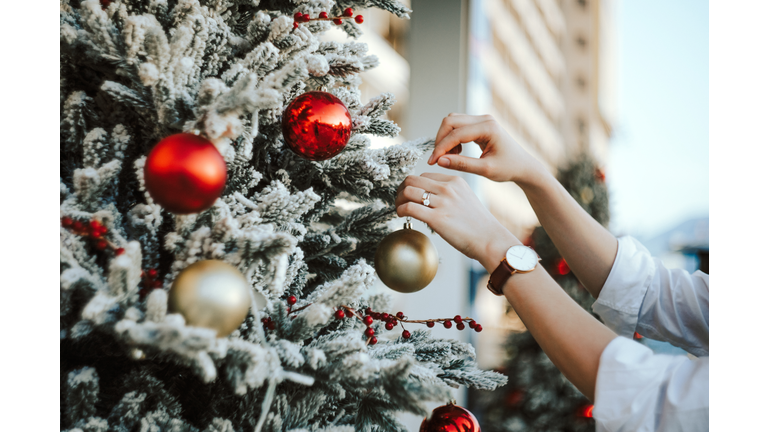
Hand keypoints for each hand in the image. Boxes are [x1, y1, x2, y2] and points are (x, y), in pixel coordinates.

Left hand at [395, 173, 519, 271]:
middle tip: (399, 200)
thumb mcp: (466, 199)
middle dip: (401, 190)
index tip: (409, 195)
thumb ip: (449, 194)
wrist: (490, 240)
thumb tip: (428, 199)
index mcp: (455, 181)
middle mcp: (448, 188)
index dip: (412, 185)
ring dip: (398, 200)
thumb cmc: (479, 225)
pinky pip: (409, 208)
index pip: (424, 176)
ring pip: (408, 191)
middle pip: (412, 180)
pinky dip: (400, 210)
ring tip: (399, 209)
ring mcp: (442, 202)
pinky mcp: (437, 218)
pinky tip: (402, 216)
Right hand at [427, 114, 544, 184]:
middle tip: (437, 159)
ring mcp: (481, 120)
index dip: (441, 148)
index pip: (456, 133)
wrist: (523, 166)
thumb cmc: (509, 168)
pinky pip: (458, 126)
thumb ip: (462, 164)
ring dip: (445, 139)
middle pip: (450, 121)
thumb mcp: (485, 170)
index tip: (432, 162)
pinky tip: (456, 153)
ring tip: (450, 157)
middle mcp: (484, 119)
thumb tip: (440, 161)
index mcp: (488, 128)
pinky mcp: (479, 124)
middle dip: (440, 140)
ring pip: (452, 122)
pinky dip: (452, 139)